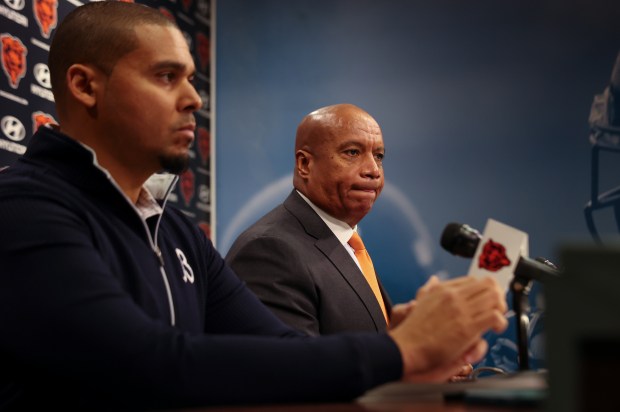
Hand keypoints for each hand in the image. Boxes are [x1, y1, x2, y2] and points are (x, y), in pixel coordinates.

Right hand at [388, 275, 507, 382]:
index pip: (474, 280)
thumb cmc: (413, 330)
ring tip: (496, 321)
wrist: (407, 346)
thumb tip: (433, 279)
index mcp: (444, 289)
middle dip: (497, 297)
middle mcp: (454, 296)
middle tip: (496, 310)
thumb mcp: (420, 302)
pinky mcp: (467, 327)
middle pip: (488, 285)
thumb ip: (429, 289)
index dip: (485, 290)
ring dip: (500, 309)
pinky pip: (494, 316)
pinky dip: (500, 322)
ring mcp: (461, 311)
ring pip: (494, 298)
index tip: (486, 302)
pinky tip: (495, 329)